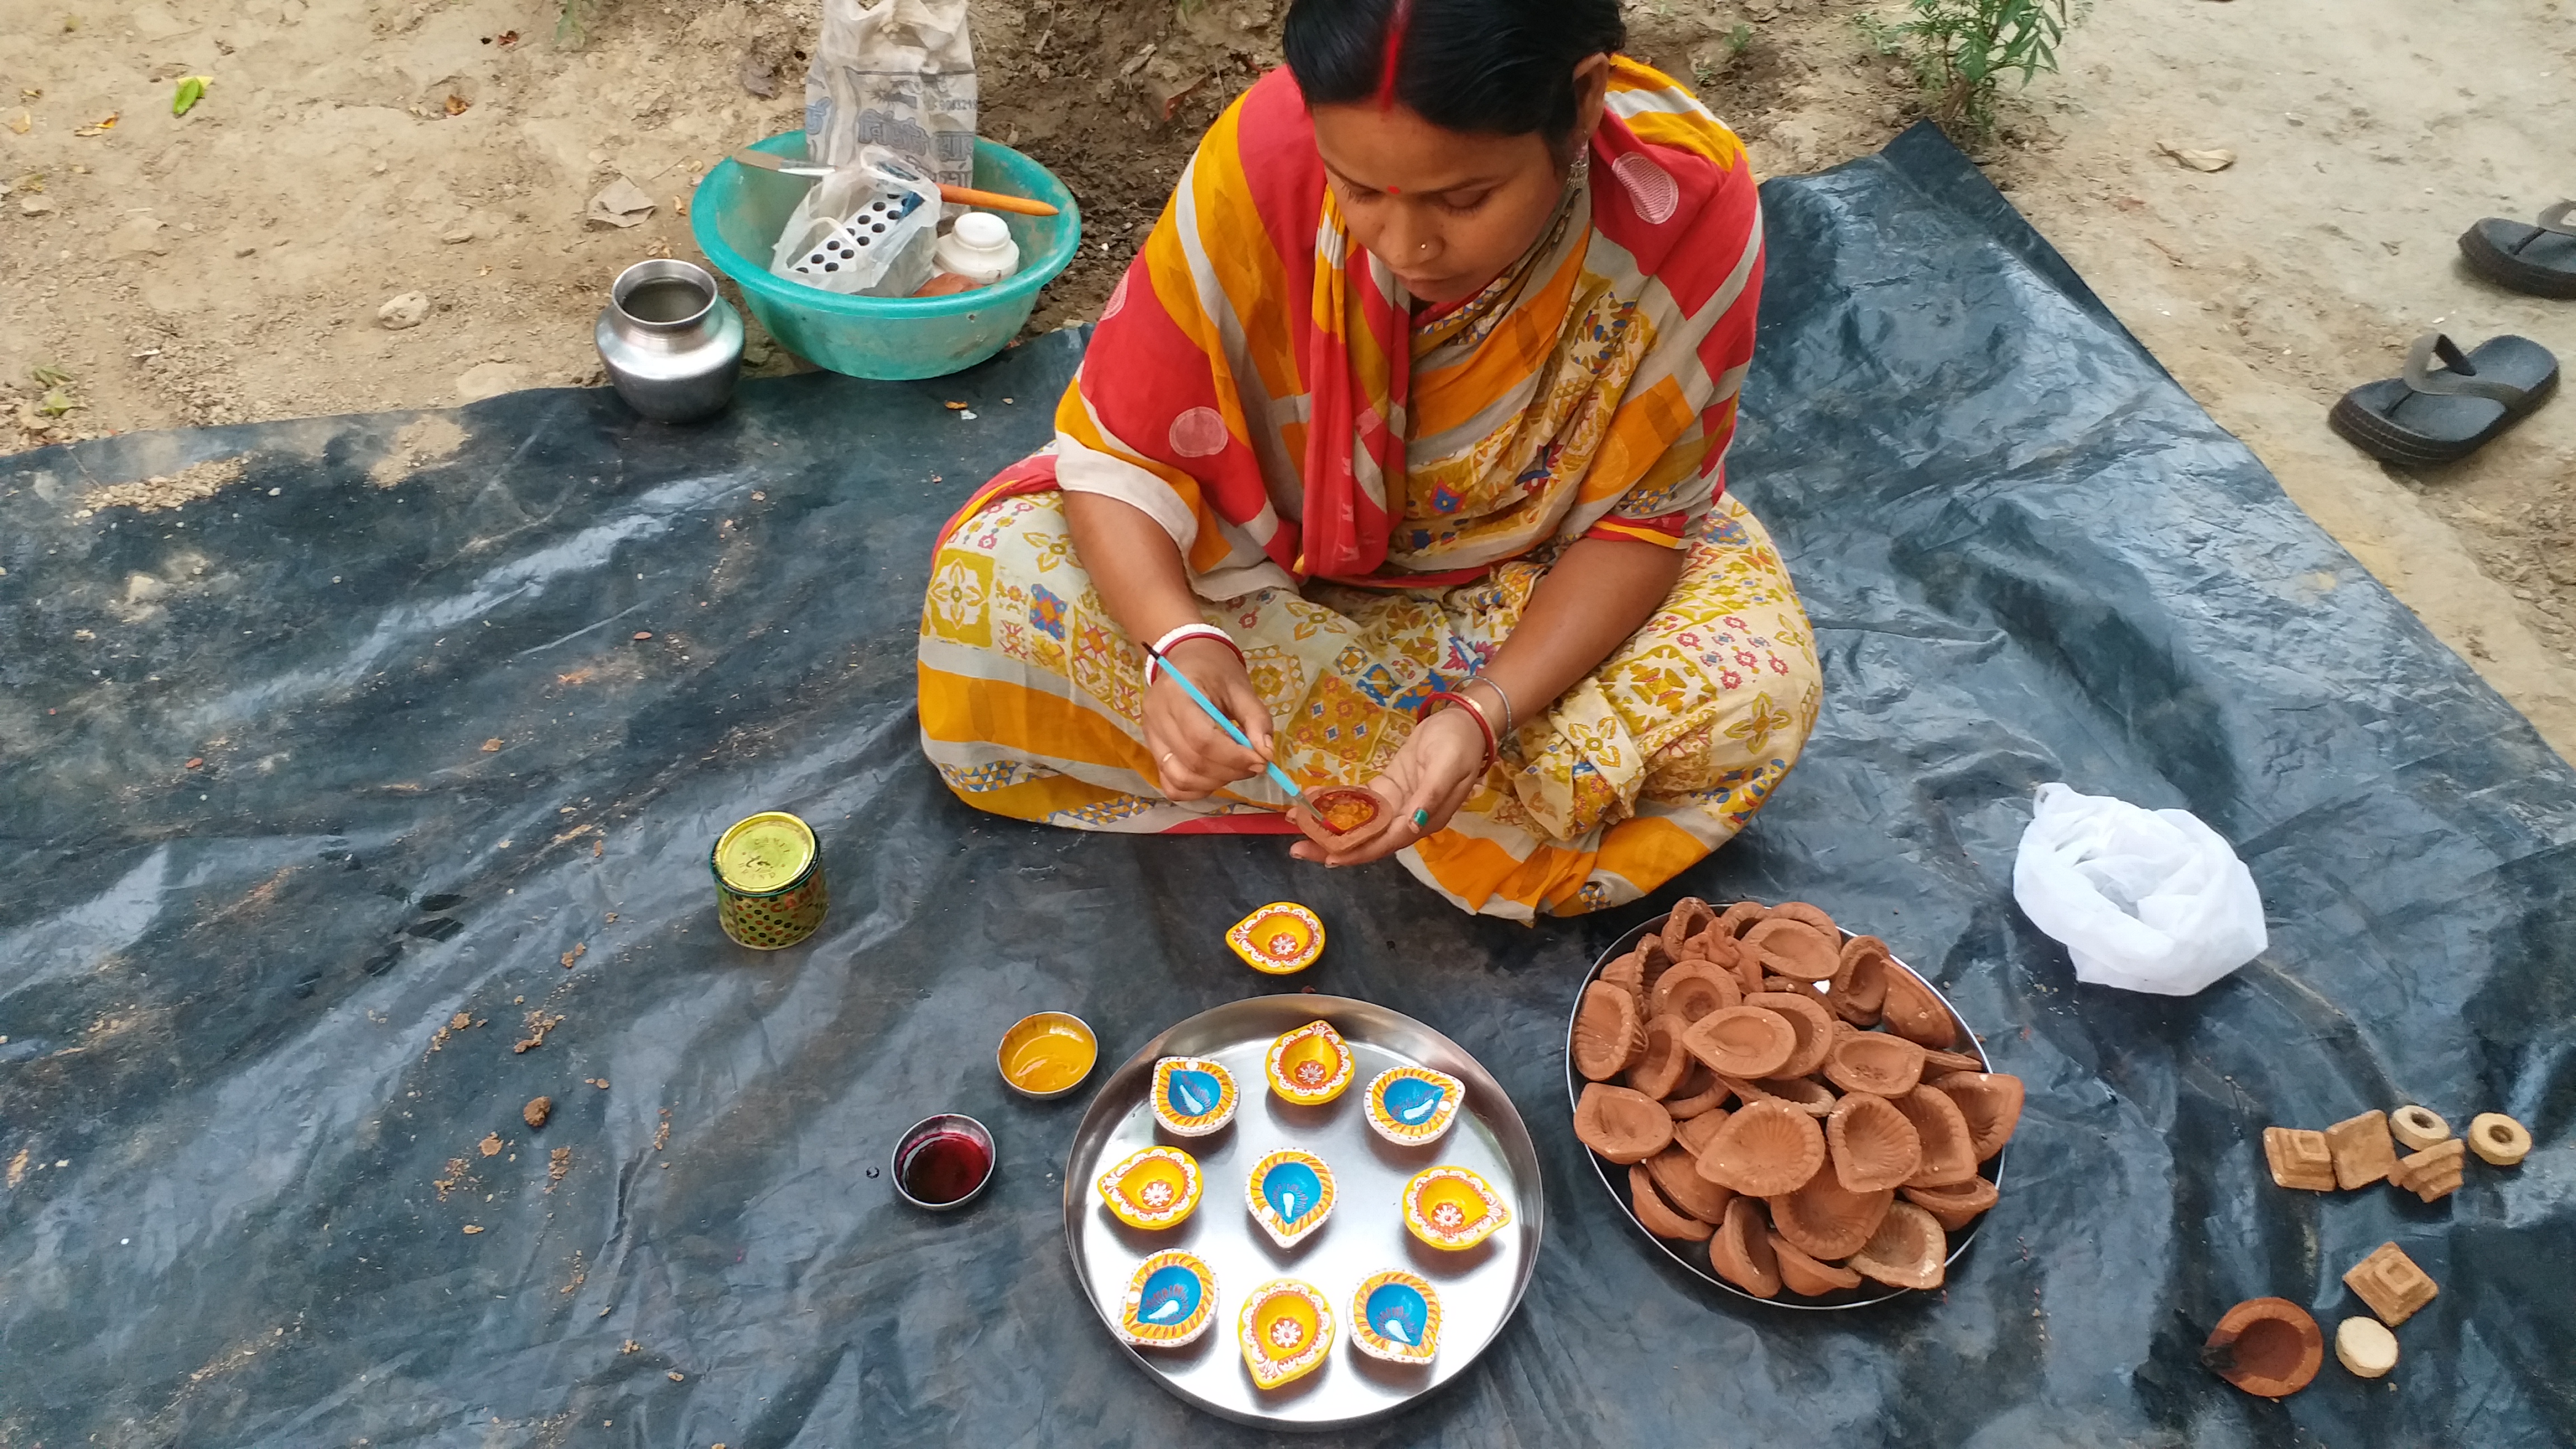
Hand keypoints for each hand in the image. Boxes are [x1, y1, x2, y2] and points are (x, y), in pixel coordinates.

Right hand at [1143, 636, 1273, 799]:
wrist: (1187, 660)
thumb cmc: (1215, 671)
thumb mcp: (1241, 687)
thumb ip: (1256, 720)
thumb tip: (1266, 754)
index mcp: (1177, 693)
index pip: (1201, 739)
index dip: (1233, 757)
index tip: (1260, 761)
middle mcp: (1156, 717)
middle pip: (1192, 762)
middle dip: (1230, 771)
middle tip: (1255, 765)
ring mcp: (1150, 736)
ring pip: (1179, 778)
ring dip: (1214, 783)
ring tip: (1235, 769)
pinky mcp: (1152, 750)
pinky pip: (1170, 783)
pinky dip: (1196, 789)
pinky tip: (1215, 777)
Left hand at [1290, 706, 1488, 867]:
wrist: (1465, 721)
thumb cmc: (1460, 743)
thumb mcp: (1448, 767)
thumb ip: (1429, 797)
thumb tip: (1412, 825)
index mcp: (1424, 819)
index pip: (1386, 842)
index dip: (1358, 851)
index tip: (1329, 858)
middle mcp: (1408, 818)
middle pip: (1367, 839)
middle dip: (1332, 845)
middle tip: (1297, 848)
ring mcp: (1397, 804)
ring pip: (1359, 823)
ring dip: (1329, 825)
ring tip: (1297, 823)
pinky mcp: (1389, 789)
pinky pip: (1360, 802)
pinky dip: (1337, 802)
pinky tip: (1314, 799)